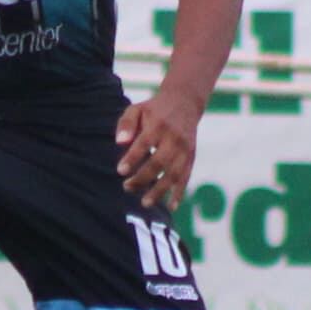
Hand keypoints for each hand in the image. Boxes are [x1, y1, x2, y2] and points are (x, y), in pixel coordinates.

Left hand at [114, 87, 204, 208]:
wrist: (185, 103)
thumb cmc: (153, 110)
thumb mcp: (137, 109)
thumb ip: (126, 124)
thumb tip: (119, 143)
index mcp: (159, 124)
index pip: (144, 143)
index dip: (133, 158)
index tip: (120, 171)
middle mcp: (174, 138)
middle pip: (159, 162)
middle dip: (143, 177)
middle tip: (126, 187)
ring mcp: (185, 149)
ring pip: (174, 173)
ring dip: (160, 190)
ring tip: (145, 202)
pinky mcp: (191, 157)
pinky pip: (186, 177)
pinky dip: (179, 193)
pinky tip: (171, 207)